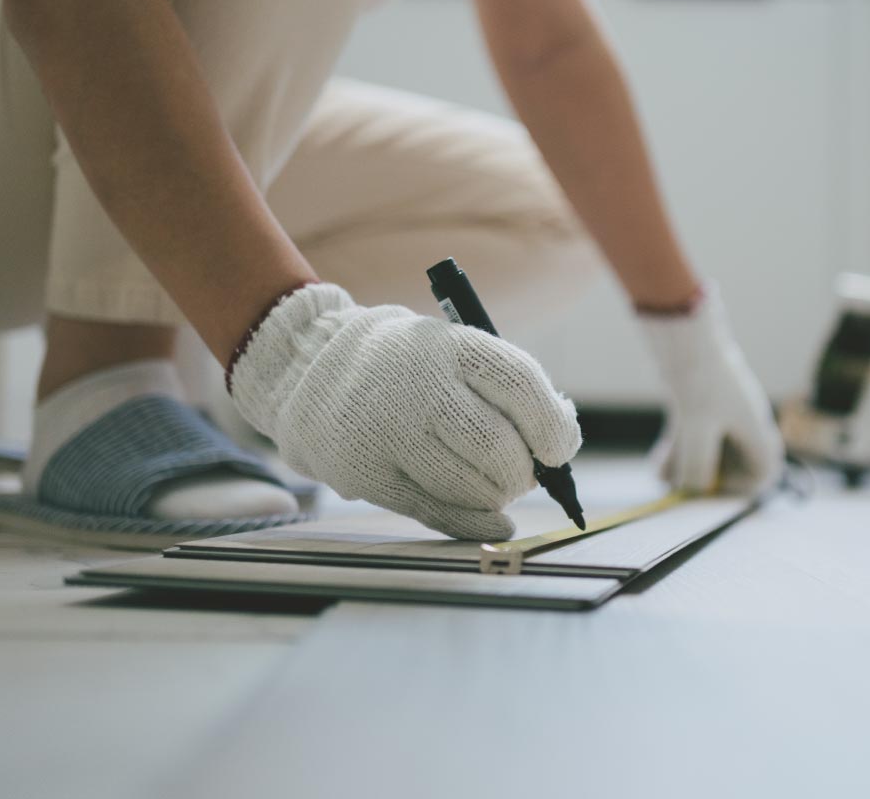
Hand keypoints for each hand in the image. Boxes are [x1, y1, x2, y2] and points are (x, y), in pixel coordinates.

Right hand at [229, 284, 579, 539]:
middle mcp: (418, 387)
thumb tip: (562, 440)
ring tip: (489, 481)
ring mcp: (389, 434)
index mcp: (447, 345)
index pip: (520, 385)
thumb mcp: (450, 349)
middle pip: (500, 448)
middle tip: (521, 471)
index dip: (552, 426)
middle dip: (524, 471)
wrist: (307, 369)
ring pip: (474, 488)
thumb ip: (505, 386)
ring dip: (497, 495)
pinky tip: (494, 521)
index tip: (557, 447)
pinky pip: (438, 513)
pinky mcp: (369, 476)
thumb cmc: (404, 367)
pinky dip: (476, 523)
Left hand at [638, 284, 782, 493]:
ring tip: (666, 477)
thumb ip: (697, 466)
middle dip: (708, 477)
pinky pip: (693, 435)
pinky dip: (678, 450)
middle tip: (686, 487)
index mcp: (754, 426)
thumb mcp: (696, 432)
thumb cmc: (699, 382)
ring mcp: (720, 410)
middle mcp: (742, 419)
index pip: (764, 469)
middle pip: (734, 462)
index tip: (715, 489)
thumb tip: (692, 489)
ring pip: (708, 449)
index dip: (743, 487)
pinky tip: (657, 463)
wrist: (683, 337)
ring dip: (687, 465)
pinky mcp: (699, 402)